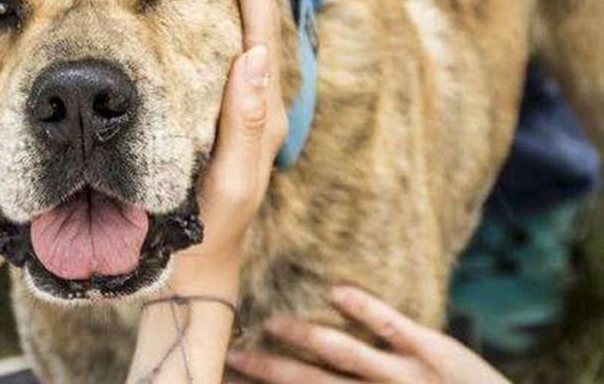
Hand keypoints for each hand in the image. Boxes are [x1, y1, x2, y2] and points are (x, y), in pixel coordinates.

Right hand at [167, 0, 286, 296]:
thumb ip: (246, 125)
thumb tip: (253, 55)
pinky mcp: (219, 114)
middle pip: (253, 17)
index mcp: (261, 111)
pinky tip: (200, 1)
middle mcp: (255, 102)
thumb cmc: (212, 229)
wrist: (200, 267)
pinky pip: (220, 54)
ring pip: (238, 31)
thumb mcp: (232, 182)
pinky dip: (215, 17)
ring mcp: (238, 107)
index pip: (257, 27)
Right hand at [226, 286, 510, 383]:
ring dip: (302, 337)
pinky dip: (364, 308)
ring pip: (341, 353)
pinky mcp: (432, 351)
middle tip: (233, 354)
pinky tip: (337, 291)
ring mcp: (404, 374)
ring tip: (272, 324)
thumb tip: (318, 372)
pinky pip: (393, 326)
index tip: (236, 375)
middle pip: (308, 381)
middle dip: (269, 369)